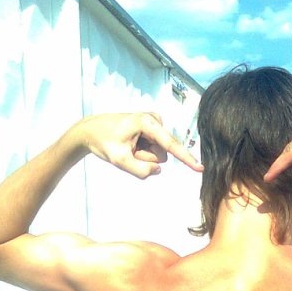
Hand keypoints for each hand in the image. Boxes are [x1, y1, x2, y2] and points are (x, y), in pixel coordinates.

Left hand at [78, 112, 203, 179]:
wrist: (91, 131)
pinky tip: (130, 144)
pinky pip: (154, 150)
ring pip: (158, 154)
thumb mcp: (119, 161)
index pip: (171, 145)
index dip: (186, 158)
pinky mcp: (152, 129)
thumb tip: (158, 170)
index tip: (200, 168)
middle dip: (146, 158)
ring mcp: (154, 124)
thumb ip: (141, 171)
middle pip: (161, 154)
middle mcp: (154, 120)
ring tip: (127, 147)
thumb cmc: (104, 142)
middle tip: (127, 150)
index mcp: (147, 123)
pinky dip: (142, 152)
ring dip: (142, 156)